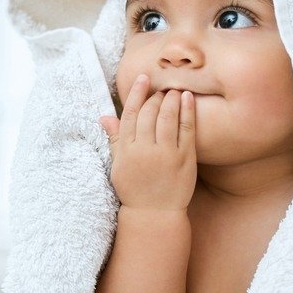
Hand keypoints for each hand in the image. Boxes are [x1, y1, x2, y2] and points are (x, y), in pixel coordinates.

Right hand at [99, 74, 196, 210]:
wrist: (154, 214)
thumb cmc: (134, 189)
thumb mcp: (118, 165)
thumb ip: (115, 139)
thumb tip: (104, 117)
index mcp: (126, 150)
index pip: (130, 114)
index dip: (137, 93)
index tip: (143, 78)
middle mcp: (145, 149)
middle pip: (149, 113)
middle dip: (156, 96)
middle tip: (162, 89)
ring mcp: (166, 154)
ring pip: (168, 117)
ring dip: (171, 99)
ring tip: (175, 90)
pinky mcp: (184, 158)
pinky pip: (187, 129)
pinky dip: (188, 111)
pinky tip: (188, 99)